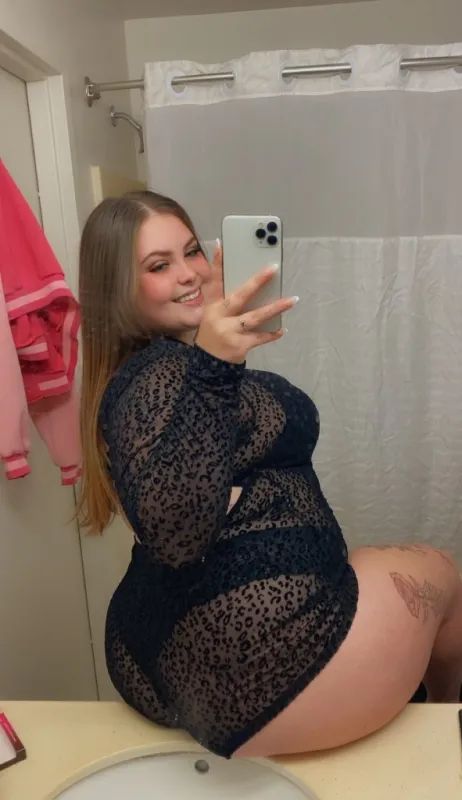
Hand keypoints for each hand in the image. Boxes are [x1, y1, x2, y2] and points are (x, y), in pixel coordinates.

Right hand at [195, 243, 296, 363]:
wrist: (208, 366)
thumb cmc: (214, 335)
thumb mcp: (213, 315)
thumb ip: (227, 300)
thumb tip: (253, 283)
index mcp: (211, 306)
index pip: (213, 281)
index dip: (217, 263)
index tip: (223, 244)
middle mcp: (219, 317)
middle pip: (239, 296)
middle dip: (257, 282)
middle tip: (273, 268)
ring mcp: (229, 332)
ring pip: (255, 317)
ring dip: (275, 308)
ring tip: (293, 300)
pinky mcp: (239, 346)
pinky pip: (260, 337)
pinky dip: (272, 333)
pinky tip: (283, 328)